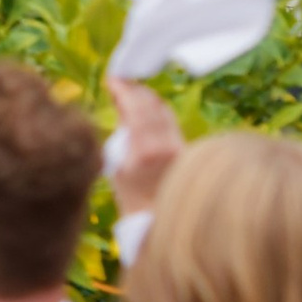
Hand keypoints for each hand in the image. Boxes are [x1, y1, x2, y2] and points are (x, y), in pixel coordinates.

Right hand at [110, 81, 186, 220]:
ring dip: (148, 99)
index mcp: (145, 149)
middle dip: (136, 90)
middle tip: (122, 83)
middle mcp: (167, 145)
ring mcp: (180, 147)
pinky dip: (157, 113)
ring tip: (133, 94)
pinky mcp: (188, 150)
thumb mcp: (117, 167)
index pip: (135, 106)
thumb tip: (124, 110)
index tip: (113, 79)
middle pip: (153, 104)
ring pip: (164, 111)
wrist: (159, 223)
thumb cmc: (131, 200)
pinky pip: (171, 123)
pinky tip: (148, 113)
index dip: (124, 88)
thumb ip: (122, 135)